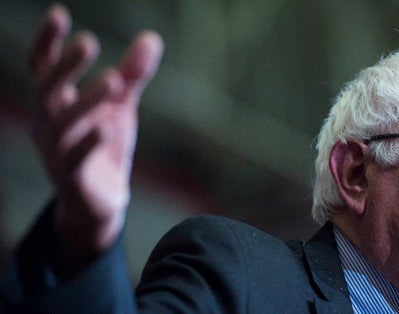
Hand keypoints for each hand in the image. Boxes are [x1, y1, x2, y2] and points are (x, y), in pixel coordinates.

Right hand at [30, 4, 162, 255]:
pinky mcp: (72, 179)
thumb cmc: (102, 146)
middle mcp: (47, 124)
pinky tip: (106, 127)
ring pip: (62, 124)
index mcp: (54, 103)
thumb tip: (152, 38)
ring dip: (85, 101)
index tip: (59, 13)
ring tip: (113, 79)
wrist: (99, 203)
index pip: (42, 67)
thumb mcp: (119, 108)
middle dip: (65, 66)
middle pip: (47, 90)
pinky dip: (89, 142)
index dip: (47, 42)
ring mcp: (56, 152)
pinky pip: (75, 159)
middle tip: (89, 41)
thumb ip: (132, 76)